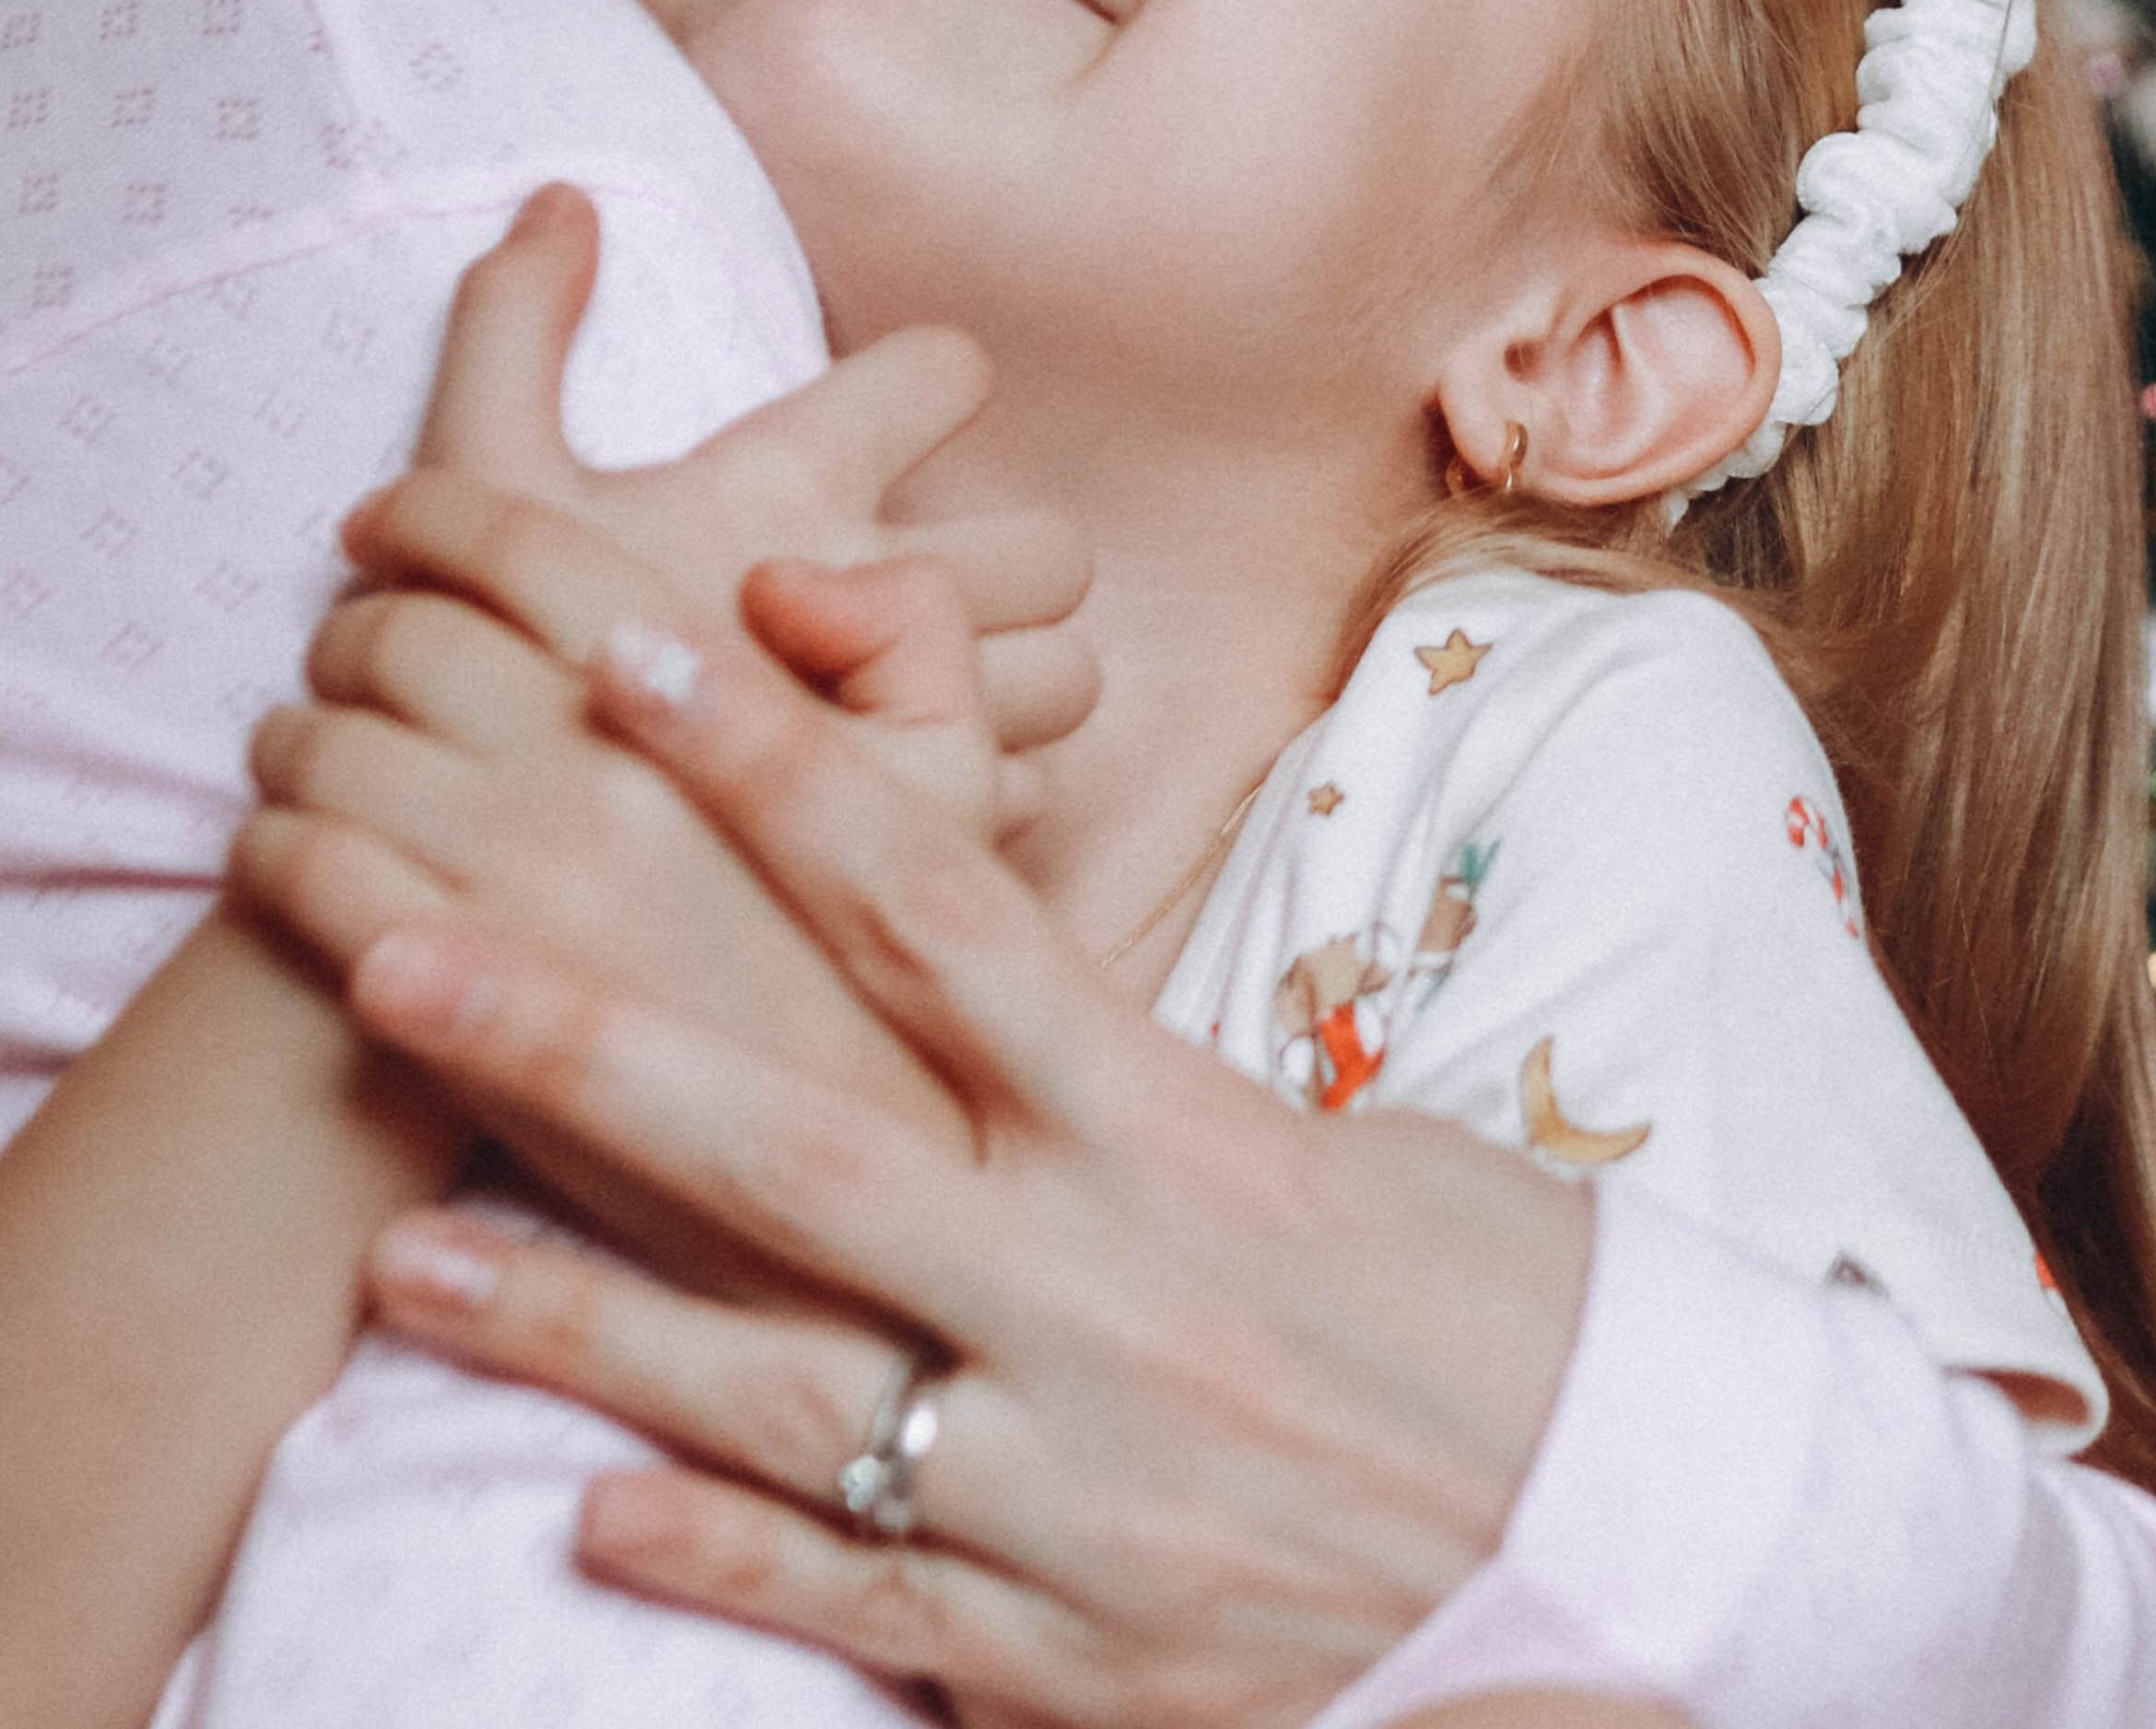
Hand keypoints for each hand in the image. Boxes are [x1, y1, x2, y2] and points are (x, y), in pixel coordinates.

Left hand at [233, 487, 1030, 1247]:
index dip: (449, 511)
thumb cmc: (942, 1034)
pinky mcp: (468, 1074)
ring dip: (294, 745)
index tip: (398, 510)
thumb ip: (915, 638)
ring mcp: (554, 949)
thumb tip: (771, 575)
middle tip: (350, 641)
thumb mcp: (983, 813)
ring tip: (307, 766)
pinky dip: (277, 865)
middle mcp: (647, 828)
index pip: (557, 565)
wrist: (920, 1288)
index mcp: (748, 737)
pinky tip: (296, 879)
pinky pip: (320, 911)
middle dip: (358, 618)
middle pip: (419, 648)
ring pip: (341, 771)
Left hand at [329, 620, 1595, 1728]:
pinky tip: (581, 1517)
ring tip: (405, 1258)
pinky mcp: (1063, 1653)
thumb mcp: (1336, 1135)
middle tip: (397, 947)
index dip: (777, 770)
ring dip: (574, 1325)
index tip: (635, 647)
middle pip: (798, 1143)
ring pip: (775, 1388)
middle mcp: (1101, 1295)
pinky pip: (855, 1593)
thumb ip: (1129, 1051)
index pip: (944, 911)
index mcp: (1181, 1134)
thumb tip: (971, 939)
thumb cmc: (1483, 1301)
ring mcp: (1071, 1484)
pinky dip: (714, 1555)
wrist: (1637, 1541)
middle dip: (582, 1046)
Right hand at [389, 184, 1096, 805]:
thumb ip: (515, 319)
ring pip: (1066, 678)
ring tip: (908, 692)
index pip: (948, 369)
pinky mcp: (916, 830)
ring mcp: (910, 716)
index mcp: (788, 482)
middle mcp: (875, 586)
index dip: (929, 384)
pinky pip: (1027, 792)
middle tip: (912, 587)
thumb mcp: (471, 470)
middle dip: (1008, 564)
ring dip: (1006, 679)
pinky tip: (890, 788)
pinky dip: (974, 785)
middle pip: (1054, 547)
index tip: (886, 421)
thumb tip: (563, 194)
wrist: (467, 868)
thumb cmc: (466, 660)